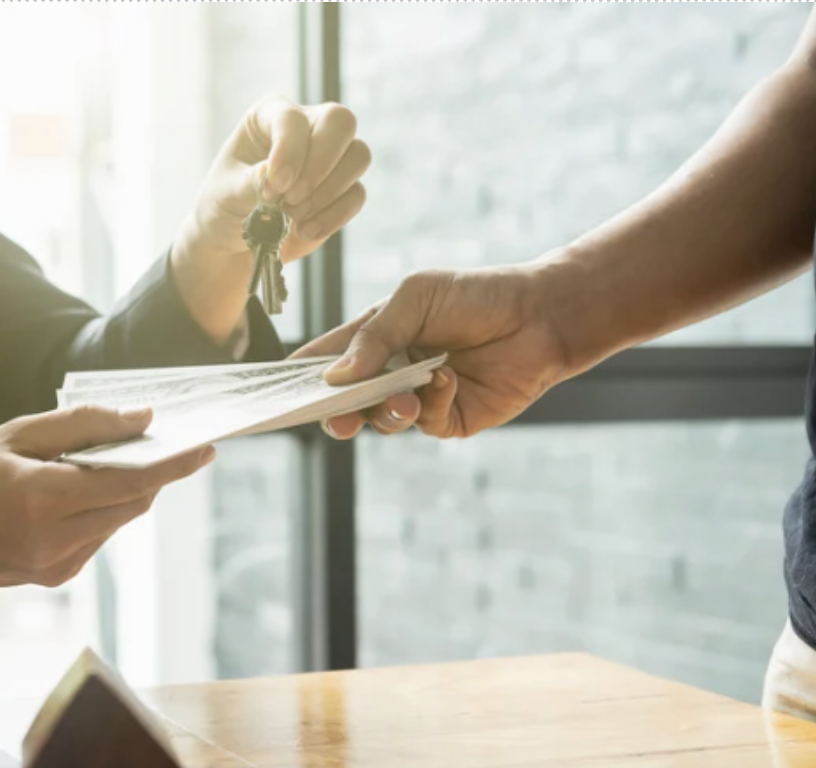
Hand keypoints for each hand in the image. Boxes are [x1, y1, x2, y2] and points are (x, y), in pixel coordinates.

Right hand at [0, 406, 213, 588]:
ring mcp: (55, 566)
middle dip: (151, 474)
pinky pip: (96, 538)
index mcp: (44, 500)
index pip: (132, 482)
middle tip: (157, 444)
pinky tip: (67, 494)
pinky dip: (97, 512)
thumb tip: (142, 419)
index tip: (206, 448)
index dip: (174, 465)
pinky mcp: (53, 578)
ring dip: (121, 491)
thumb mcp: (16, 434)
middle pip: (133, 504)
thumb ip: (83, 426)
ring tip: (96, 464)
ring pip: (116, 521)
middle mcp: (55, 541)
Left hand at [171, 96, 370, 342]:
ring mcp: (330, 157)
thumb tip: (279, 174)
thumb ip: (251, 182)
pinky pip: (356, 194)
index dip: (290, 151)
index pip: (293, 118)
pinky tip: (304, 230)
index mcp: (270, 114)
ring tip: (292, 216)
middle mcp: (306, 126)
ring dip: (326, 193)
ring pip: (358, 156)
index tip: (274, 186)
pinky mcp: (342, 189)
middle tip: (291, 199)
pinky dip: (333, 216)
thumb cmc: (224, 206)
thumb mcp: (226, 194)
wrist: (234, 241)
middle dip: (320, 165)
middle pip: (341, 122)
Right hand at [293, 265, 568, 438]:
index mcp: (374, 338)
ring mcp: (418, 398)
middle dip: (335, 413)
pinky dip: (429, 403)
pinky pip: (424, 423)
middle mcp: (391, 371)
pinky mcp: (449, 418)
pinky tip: (445, 379)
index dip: (299, 377)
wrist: (540, 316)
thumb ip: (374, 336)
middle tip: (334, 418)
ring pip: (382, 420)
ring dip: (386, 410)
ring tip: (404, 396)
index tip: (275, 394)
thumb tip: (334, 376)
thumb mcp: (415, 299)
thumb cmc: (476, 296)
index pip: (325, 361)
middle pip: (346, 402)